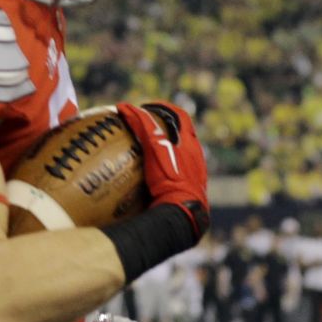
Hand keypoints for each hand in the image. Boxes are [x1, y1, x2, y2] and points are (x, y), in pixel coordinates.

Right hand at [116, 101, 208, 241]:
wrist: (183, 214)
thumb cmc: (171, 179)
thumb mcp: (155, 149)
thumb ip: (143, 126)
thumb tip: (125, 107)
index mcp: (191, 144)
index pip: (181, 116)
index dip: (164, 108)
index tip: (147, 107)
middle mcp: (196, 158)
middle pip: (182, 135)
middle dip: (165, 129)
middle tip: (145, 129)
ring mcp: (195, 175)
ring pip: (180, 156)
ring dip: (165, 151)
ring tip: (145, 154)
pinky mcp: (189, 191)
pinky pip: (176, 175)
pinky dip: (164, 171)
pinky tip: (149, 180)